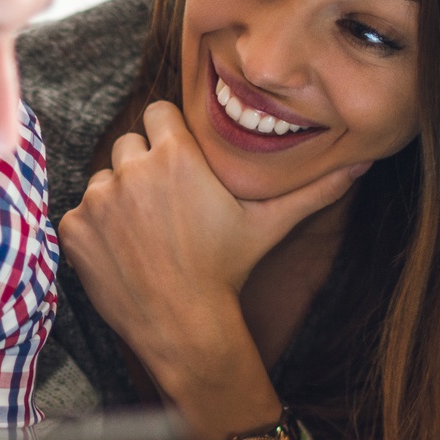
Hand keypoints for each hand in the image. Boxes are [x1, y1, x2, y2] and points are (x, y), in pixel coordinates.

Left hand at [57, 100, 360, 374]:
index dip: (169, 138)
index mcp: (176, 154)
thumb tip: (364, 162)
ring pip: (105, 180)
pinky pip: (80, 215)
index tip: (180, 167)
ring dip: (119, 200)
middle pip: (130, 145)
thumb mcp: (270, 224)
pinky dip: (96, 233)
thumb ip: (313, 188)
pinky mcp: (75, 228)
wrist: (185, 326)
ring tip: (147, 236)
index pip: (158, 113)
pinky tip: (124, 255)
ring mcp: (98, 199)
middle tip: (167, 209)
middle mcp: (132, 168)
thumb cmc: (228, 271)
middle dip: (144, 167)